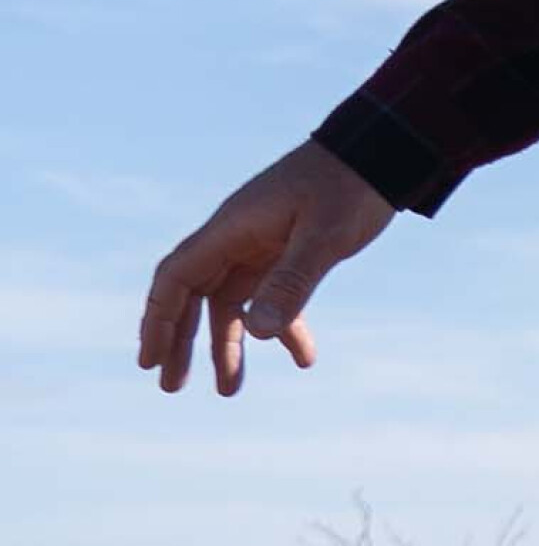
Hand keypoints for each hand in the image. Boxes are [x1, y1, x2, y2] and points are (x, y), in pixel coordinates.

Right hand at [137, 140, 395, 397]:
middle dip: (180, 340)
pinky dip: (285, 330)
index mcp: (231, 230)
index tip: (150, 360)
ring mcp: (261, 246)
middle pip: (193, 295)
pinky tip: (306, 360)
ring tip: (229, 391)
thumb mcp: (323, 236)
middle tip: (172, 386)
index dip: (158, 319)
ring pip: (230, 303)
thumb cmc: (348, 187)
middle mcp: (236, 239)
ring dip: (227, 344)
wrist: (381, 154)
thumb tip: (257, 334)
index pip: (176, 277)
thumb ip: (292, 282)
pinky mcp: (288, 254)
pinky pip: (274, 298)